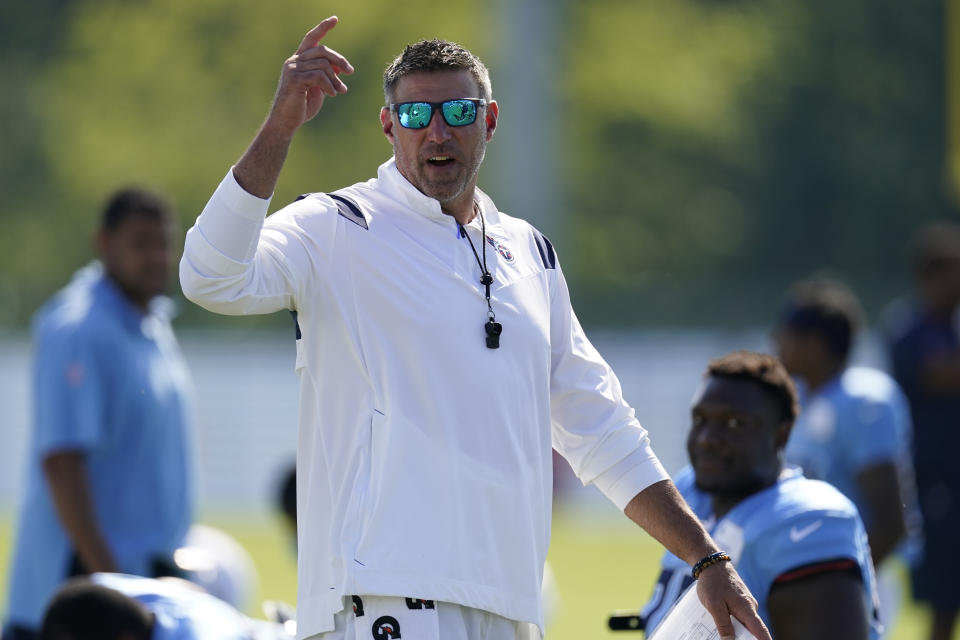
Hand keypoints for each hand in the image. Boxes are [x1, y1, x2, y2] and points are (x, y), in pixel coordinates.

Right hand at [266, 16, 354, 136]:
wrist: (286, 122)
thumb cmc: (302, 106)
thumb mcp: (320, 88)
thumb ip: (328, 75)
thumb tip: (343, 67)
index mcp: (298, 60)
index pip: (311, 39)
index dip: (323, 28)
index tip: (335, 19)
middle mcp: (294, 61)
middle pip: (322, 50)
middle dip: (339, 60)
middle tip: (350, 71)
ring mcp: (292, 69)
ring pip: (323, 65)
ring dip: (336, 79)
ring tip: (340, 91)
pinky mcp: (295, 80)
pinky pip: (319, 76)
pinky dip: (329, 85)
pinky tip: (332, 95)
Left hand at [696, 562, 771, 639]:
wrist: (711, 563)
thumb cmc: (712, 582)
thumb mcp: (714, 606)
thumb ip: (723, 625)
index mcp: (747, 609)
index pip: (761, 631)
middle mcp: (750, 607)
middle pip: (752, 631)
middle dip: (745, 639)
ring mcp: (746, 605)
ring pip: (744, 625)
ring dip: (737, 633)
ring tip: (723, 637)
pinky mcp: (739, 603)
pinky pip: (739, 618)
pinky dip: (733, 625)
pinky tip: (721, 630)